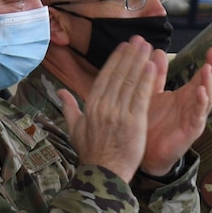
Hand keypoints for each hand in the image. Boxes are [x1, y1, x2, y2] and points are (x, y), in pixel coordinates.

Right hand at [67, 37, 161, 181]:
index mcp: (91, 106)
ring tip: (148, 47)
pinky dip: (146, 80)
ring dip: (139, 61)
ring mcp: (118, 113)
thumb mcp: (74, 129)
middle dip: (129, 55)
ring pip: (130, 81)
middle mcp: (103, 106)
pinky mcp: (133, 121)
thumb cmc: (91, 153)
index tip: (124, 46)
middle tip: (139, 40)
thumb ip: (69, 108)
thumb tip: (60, 92)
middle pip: (118, 75)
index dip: (115, 59)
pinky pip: (140, 96)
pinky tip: (151, 66)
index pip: (104, 76)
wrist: (103, 173)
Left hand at [142, 41, 211, 175]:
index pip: (203, 73)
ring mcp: (195, 116)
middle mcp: (194, 104)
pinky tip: (201, 90)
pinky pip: (199, 114)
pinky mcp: (191, 130)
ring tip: (209, 66)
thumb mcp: (152, 94)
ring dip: (209, 81)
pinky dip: (201, 102)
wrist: (145, 152)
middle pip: (210, 81)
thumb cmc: (151, 124)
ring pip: (208, 96)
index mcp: (187, 94)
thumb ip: (157, 75)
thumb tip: (157, 51)